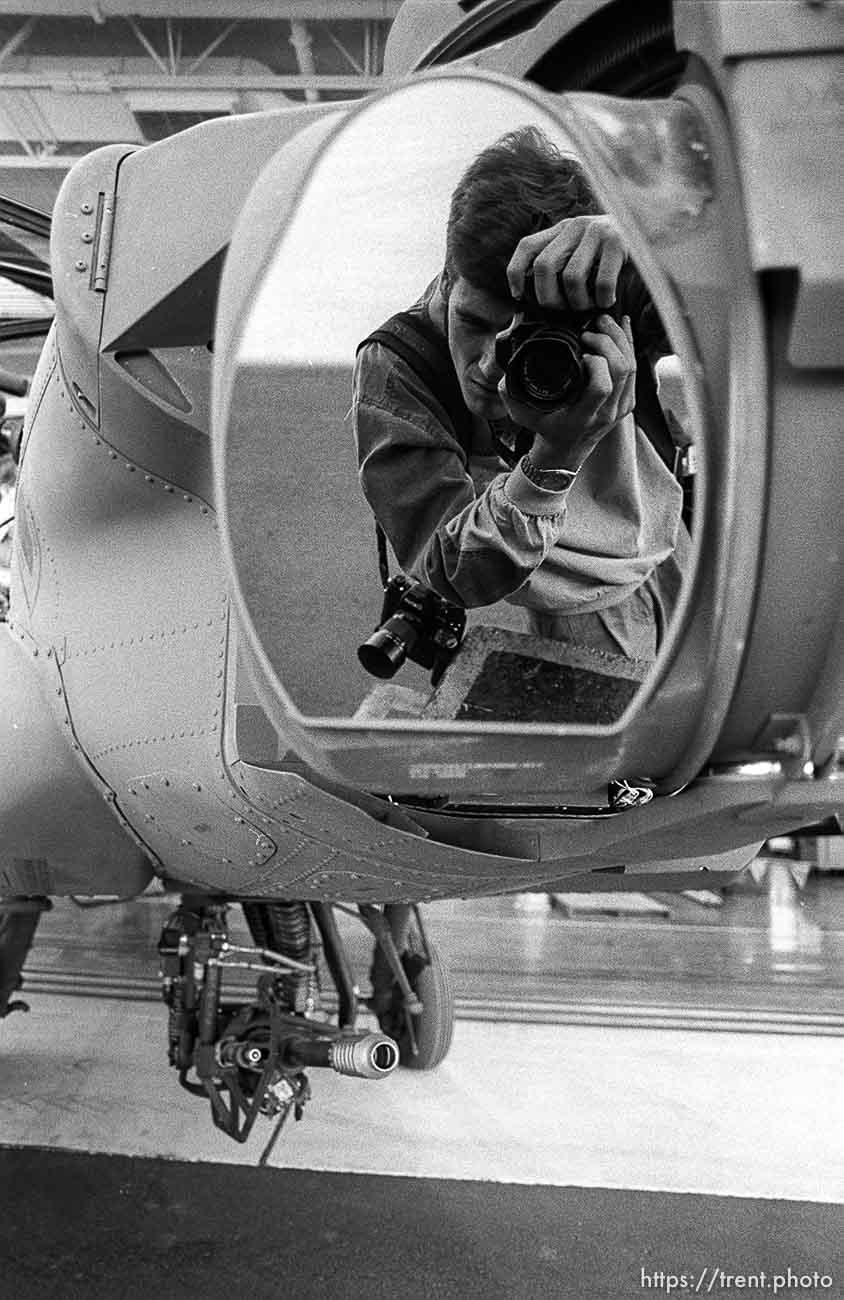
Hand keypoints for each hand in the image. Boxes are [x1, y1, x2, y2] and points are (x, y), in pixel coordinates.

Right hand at [499, 314, 636, 471]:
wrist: (565, 452)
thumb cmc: (545, 429)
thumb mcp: (523, 416)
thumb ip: (511, 396)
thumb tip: (506, 376)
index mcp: (582, 416)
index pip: (601, 387)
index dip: (596, 363)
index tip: (581, 349)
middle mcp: (605, 414)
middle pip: (621, 370)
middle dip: (609, 341)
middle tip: (591, 328)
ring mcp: (620, 409)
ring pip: (631, 367)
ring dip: (620, 339)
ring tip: (604, 322)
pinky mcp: (627, 402)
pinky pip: (635, 370)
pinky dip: (630, 344)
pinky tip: (623, 326)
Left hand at [507, 215, 626, 311]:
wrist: (653, 229)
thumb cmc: (612, 253)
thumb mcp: (582, 250)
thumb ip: (561, 262)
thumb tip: (529, 295)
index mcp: (562, 229)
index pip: (527, 247)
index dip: (516, 272)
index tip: (519, 296)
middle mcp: (575, 226)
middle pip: (544, 266)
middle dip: (548, 297)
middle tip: (562, 310)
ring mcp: (597, 232)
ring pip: (571, 277)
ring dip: (577, 302)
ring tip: (588, 307)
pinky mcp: (618, 243)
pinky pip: (601, 282)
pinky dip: (602, 300)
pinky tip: (607, 301)